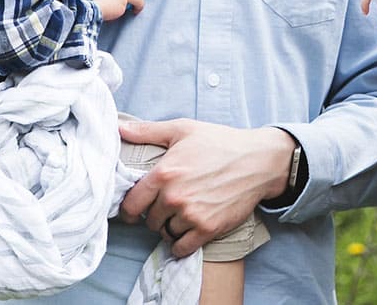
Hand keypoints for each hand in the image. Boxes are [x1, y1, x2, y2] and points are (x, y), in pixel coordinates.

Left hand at [116, 119, 294, 257]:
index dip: (129, 209)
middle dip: (155, 215)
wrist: (258, 161)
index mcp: (164, 173)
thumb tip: (118, 128)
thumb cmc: (220, 142)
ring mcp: (192, 215)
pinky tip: (187, 231)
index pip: (131, 204)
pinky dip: (182, 243)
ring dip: (169, 228)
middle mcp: (175, 197)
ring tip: (180, 216)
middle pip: (150, 220)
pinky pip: (182, 247)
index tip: (133, 211)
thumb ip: (148, 131)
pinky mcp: (208, 229)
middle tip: (167, 206)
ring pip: (166, 233)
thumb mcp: (183, 130)